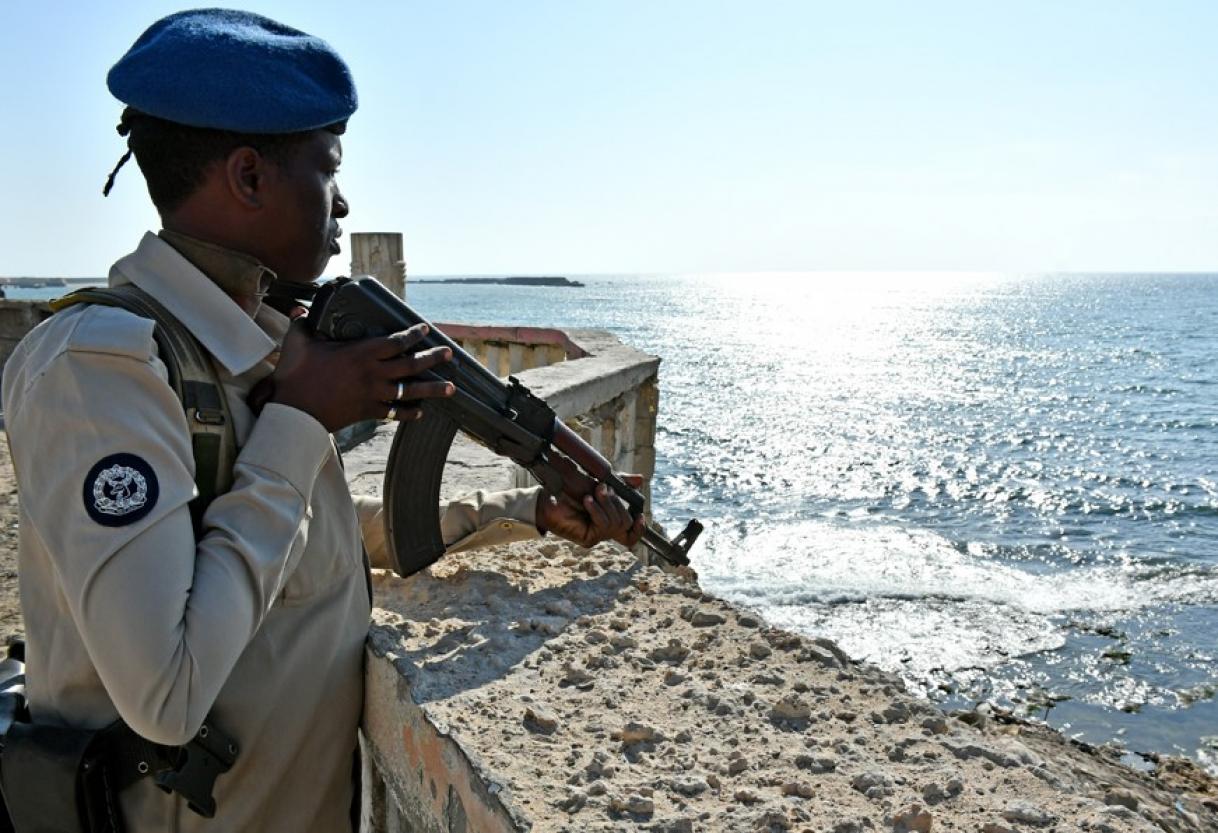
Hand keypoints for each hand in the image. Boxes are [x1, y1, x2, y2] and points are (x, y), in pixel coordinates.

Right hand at [265, 319, 453, 431]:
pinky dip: (409, 412)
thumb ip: (302, 324)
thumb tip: (300, 310)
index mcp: (360, 353)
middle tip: (449, 353)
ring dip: (432, 389)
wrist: (294, 412)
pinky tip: (421, 411)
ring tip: (451, 388)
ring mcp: (373, 395)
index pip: (395, 342)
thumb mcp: (297, 342)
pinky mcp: (368, 412)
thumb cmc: (295, 376)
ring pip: (410, 391)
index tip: (424, 329)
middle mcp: (373, 374)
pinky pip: (395, 413)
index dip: (412, 335)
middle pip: (411, 365)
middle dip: (433, 358)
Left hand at [536, 474, 645, 548]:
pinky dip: (597, 510)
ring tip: (592, 493)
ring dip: (606, 504)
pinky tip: (588, 501)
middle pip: (626, 523)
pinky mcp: (588, 539)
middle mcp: (605, 530)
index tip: (640, 515)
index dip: (640, 528)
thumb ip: (620, 483)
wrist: (548, 496)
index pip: (631, 534)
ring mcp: (597, 535)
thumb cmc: (571, 490)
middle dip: (616, 503)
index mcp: (610, 519)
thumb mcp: (600, 483)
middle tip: (601, 489)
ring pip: (615, 524)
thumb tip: (641, 480)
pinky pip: (603, 525)